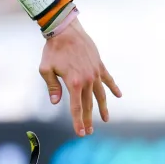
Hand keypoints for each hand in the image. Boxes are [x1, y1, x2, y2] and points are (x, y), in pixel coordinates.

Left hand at [39, 19, 120, 136]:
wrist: (65, 30)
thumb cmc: (53, 49)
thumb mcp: (45, 69)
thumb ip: (52, 87)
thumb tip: (56, 102)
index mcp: (73, 83)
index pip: (77, 108)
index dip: (78, 122)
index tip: (81, 133)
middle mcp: (87, 80)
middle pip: (89, 104)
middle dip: (88, 119)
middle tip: (89, 131)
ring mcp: (95, 72)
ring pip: (101, 94)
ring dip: (103, 108)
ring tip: (106, 119)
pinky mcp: (99, 65)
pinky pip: (108, 79)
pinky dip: (113, 87)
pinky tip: (118, 95)